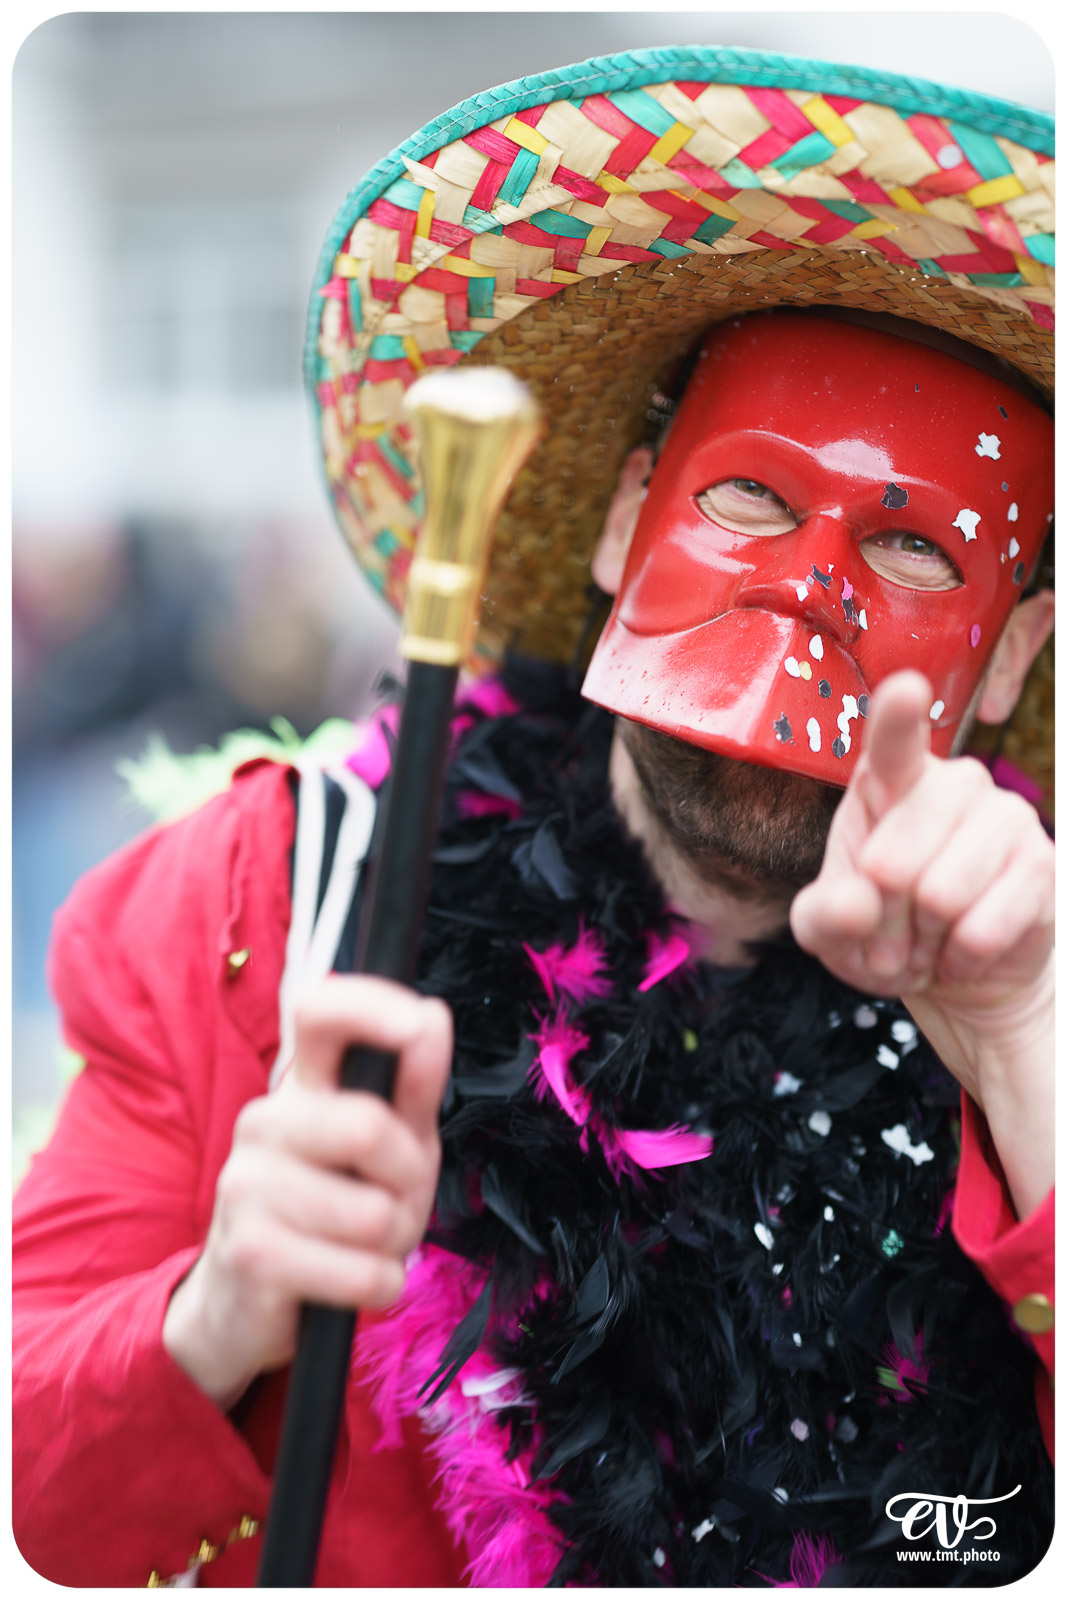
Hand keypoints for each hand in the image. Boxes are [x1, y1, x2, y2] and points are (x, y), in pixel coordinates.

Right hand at [163, 977, 450, 1408]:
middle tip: (394, 1200)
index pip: (320, 1012)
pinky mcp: (250, 1253)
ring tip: (362, 1245)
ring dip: (392, 1242)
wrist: (250, 1302)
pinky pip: (360, 1273)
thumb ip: (412, 1086)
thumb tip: (431, 1016)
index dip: (372, 1006)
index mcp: (301, 1085)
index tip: (418, 1023)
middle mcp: (263, 1121)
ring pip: (373, 1213)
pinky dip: (377, 1285)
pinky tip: (351, 1279)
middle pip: (367, 1126)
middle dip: (408, 1178)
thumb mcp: (390, 1146)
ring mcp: (246, 1185)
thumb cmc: (335, 1210)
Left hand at [790, 671, 1052, 1215]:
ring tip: (930, 941)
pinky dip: (970, 948)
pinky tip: (967, 951)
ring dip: (927, 932)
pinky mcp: (1044, 872)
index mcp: (886, 794)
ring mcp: (1004, 828)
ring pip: (948, 881)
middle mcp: (949, 796)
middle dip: (882, 907)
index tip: (903, 688)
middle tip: (894, 930)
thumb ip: (827, 917)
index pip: (892, 745)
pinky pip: (999, 912)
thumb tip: (847, 902)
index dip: (899, 716)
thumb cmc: (889, 942)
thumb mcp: (837, 937)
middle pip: (898, 846)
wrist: (963, 985)